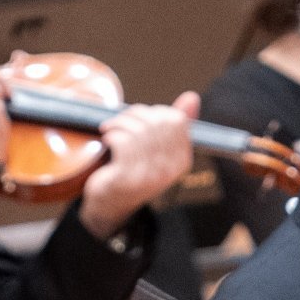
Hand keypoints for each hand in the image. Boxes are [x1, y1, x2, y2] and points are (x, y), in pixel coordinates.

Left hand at [75, 89, 194, 239]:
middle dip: (134, 115)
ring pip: (137, 130)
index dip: (155, 112)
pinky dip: (111, 135)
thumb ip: (174, 123)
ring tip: (110, 128)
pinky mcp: (128, 177)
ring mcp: (149, 175)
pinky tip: (107, 139)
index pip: (177, 120)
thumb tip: (192, 97)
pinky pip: (122, 142)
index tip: (139, 117)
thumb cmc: (134, 168)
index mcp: (182, 160)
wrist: (109, 202)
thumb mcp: (156, 146)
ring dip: (119, 123)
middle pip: (156, 122)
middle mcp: (170, 169)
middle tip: (120, 121)